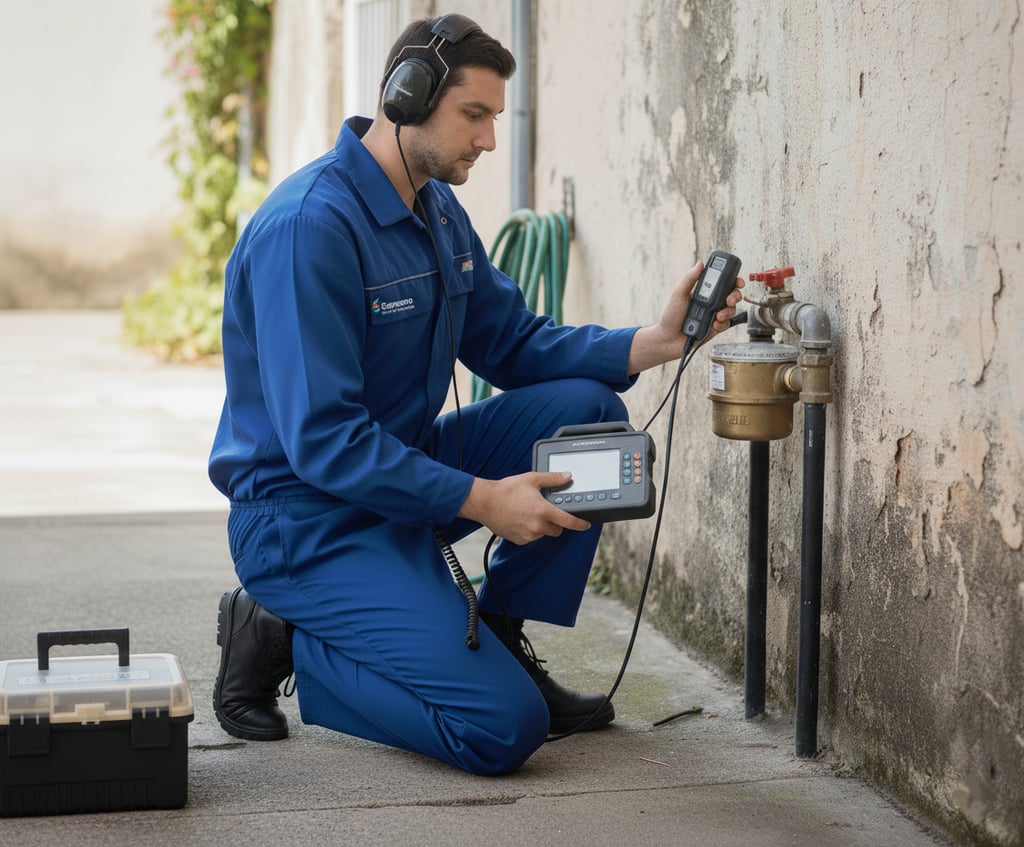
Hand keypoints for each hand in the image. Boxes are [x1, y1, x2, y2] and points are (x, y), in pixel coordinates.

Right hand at [457, 471, 590, 544]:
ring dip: (542, 526)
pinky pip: (531, 537)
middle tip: (548, 511)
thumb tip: (567, 476)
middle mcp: (538, 526)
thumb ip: (552, 479)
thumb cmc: (505, 490)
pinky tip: (521, 519)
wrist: (484, 502)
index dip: (580, 524)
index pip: (569, 522)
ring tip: (530, 512)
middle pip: (558, 530)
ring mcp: (528, 535)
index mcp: (544, 511)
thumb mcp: (532, 479)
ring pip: (544, 534)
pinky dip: (530, 530)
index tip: (586, 524)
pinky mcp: (519, 540)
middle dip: (557, 522)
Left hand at [627, 261, 744, 373]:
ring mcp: (714, 316)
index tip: (738, 282)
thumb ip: (689, 279)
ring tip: (718, 316)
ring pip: (732, 310)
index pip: (723, 283)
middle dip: (735, 296)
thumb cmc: (670, 317)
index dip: (733, 281)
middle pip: (732, 295)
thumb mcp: (678, 294)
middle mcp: (711, 303)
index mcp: (704, 293)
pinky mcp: (715, 329)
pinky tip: (714, 325)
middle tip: (729, 300)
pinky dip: (722, 324)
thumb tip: (700, 264)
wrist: (668, 340)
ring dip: (728, 312)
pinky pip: (726, 325)